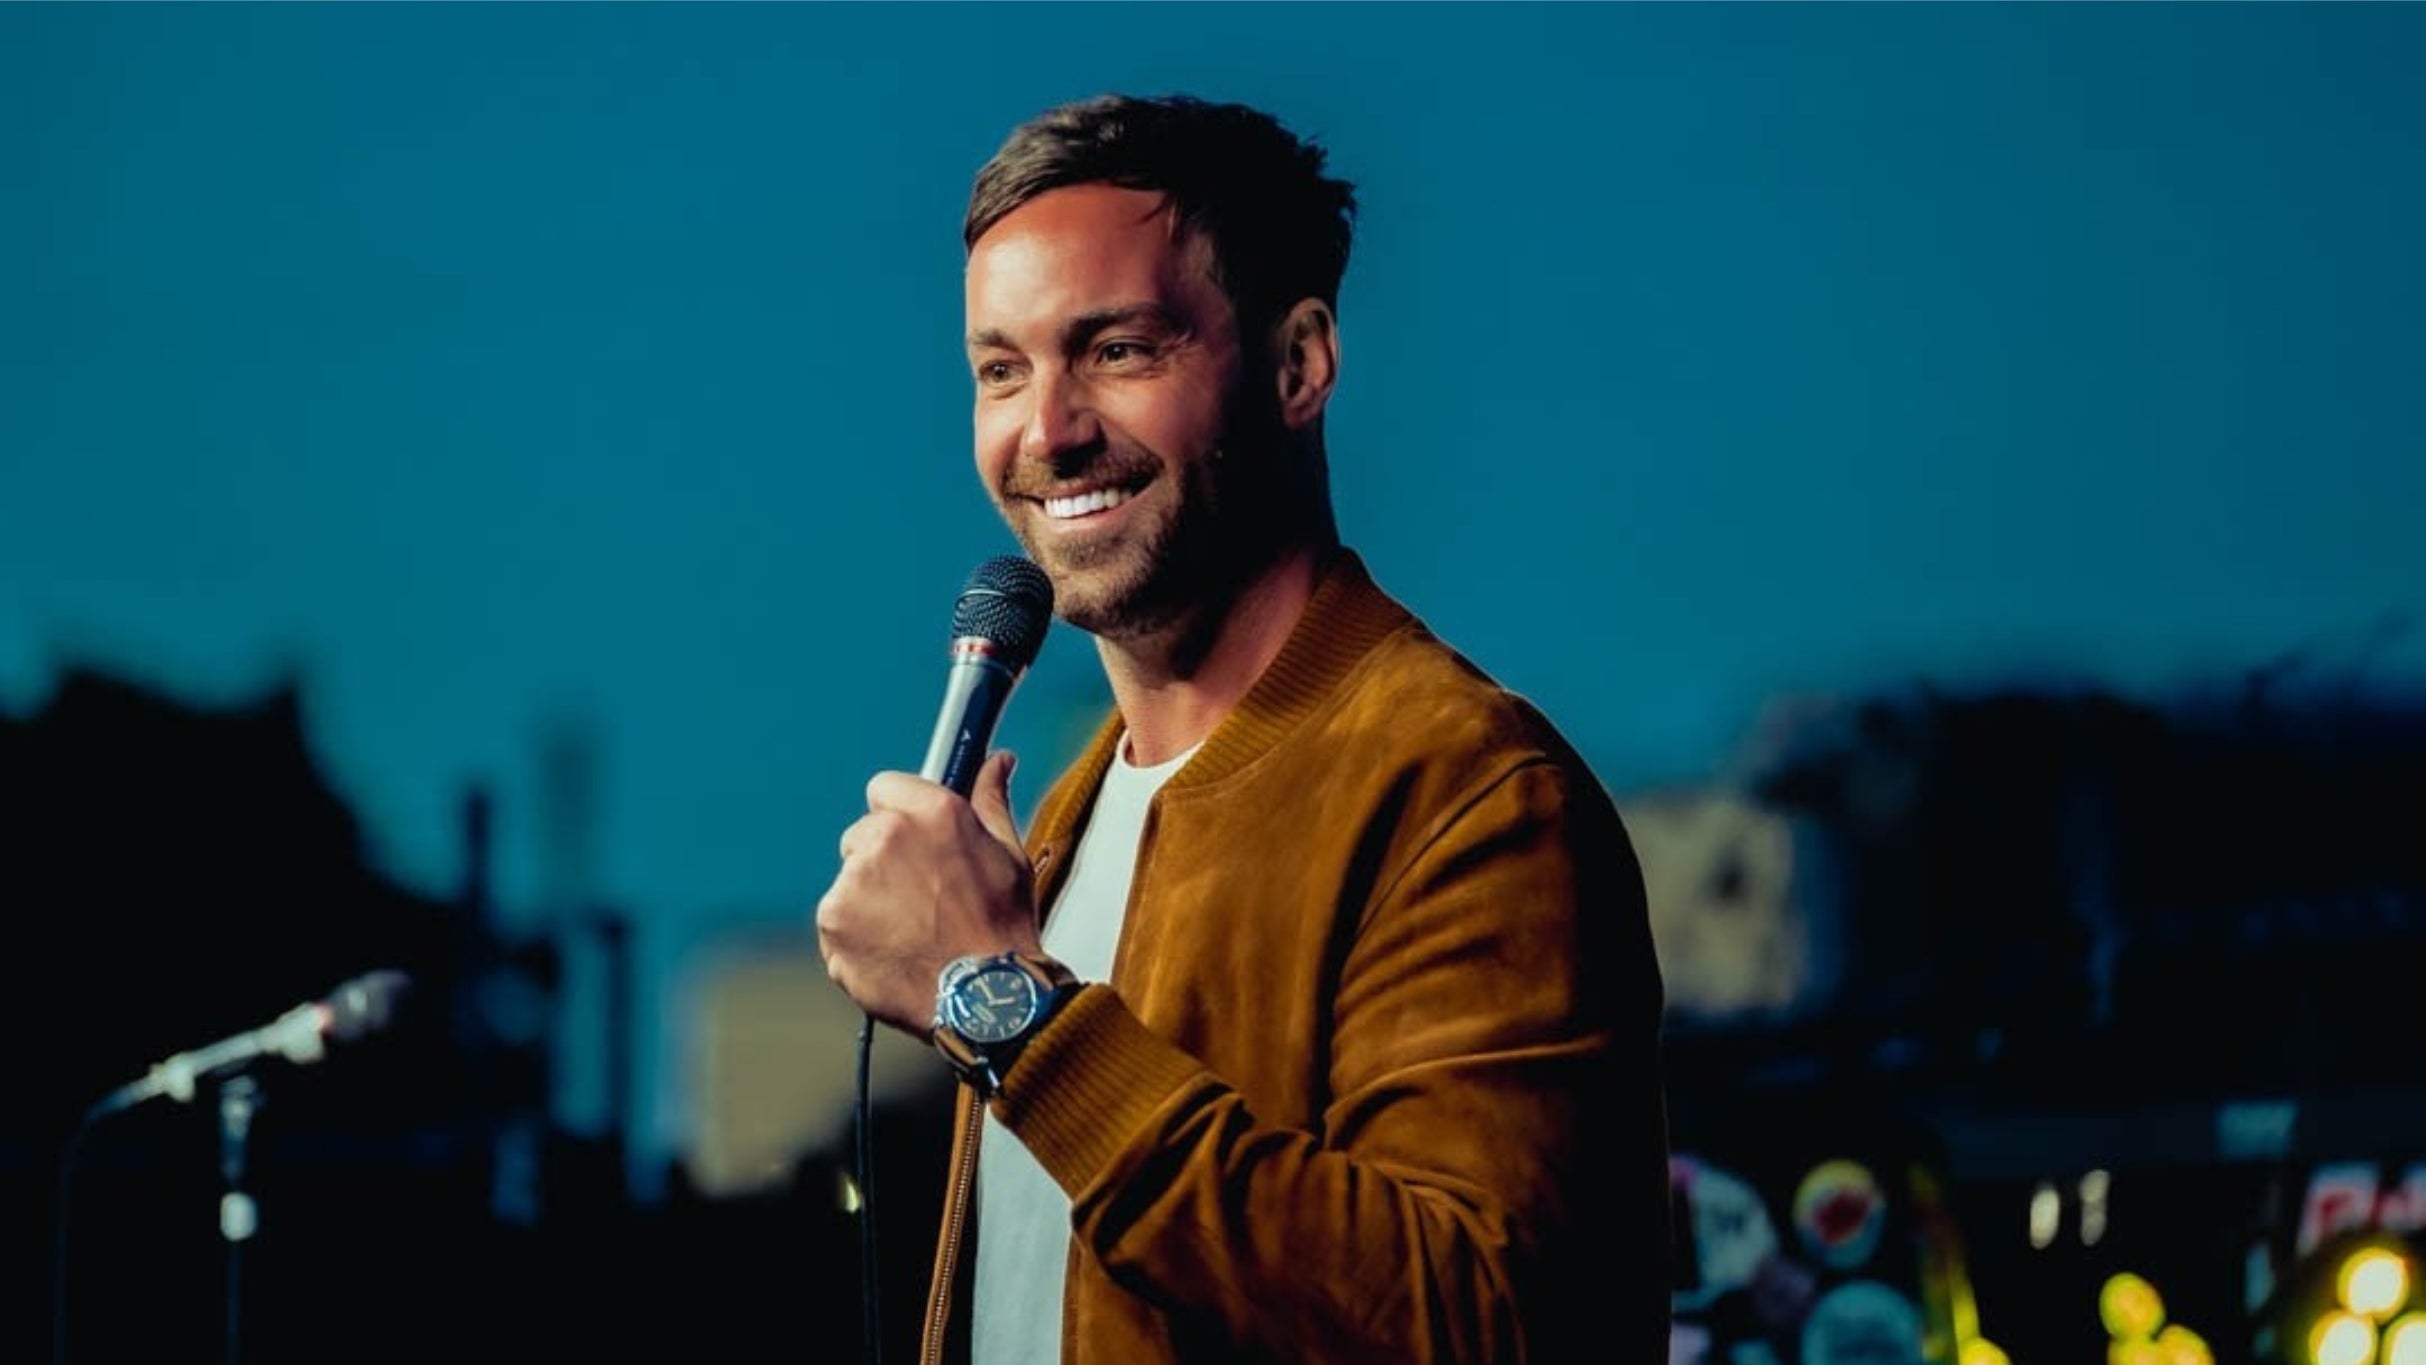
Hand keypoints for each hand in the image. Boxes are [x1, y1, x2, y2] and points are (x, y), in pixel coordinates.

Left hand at [815, 748, 1039, 1034]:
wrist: (985, 999)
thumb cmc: (1002, 928)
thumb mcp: (1009, 854)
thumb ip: (990, 799)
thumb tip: (997, 761)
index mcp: (932, 813)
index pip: (885, 788)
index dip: (900, 815)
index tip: (915, 842)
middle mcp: (885, 838)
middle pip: (863, 836)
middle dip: (884, 861)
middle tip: (921, 898)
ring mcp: (853, 881)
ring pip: (850, 881)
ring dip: (870, 900)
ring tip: (912, 933)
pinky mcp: (833, 922)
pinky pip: (838, 920)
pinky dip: (857, 936)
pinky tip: (894, 952)